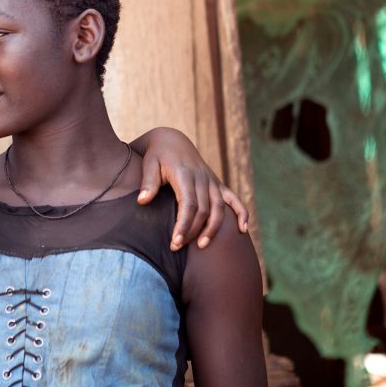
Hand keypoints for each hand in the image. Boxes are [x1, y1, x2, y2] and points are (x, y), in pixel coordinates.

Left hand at [133, 127, 248, 250]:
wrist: (171, 139)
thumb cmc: (156, 154)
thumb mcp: (149, 163)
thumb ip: (148, 182)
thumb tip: (142, 201)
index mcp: (185, 174)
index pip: (188, 205)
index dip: (184, 225)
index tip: (175, 242)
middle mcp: (202, 178)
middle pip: (204, 210)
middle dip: (193, 231)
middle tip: (177, 247)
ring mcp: (211, 180)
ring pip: (219, 208)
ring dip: (213, 228)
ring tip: (202, 247)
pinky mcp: (216, 183)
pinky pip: (233, 198)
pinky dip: (241, 212)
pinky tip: (243, 229)